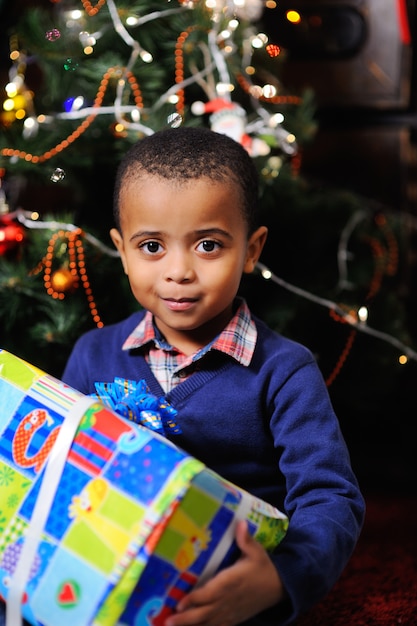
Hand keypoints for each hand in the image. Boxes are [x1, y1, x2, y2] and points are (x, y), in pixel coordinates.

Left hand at [164, 520, 284, 625]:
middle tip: (168, 620)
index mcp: (232, 581)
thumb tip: (240, 523)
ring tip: (171, 625)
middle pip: (205, 611)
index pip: (211, 592)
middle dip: (186, 617)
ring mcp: (231, 612)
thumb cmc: (264, 567)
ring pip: (208, 622)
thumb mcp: (256, 551)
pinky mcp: (233, 619)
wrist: (279, 587)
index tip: (180, 601)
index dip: (195, 599)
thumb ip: (246, 539)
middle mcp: (229, 599)